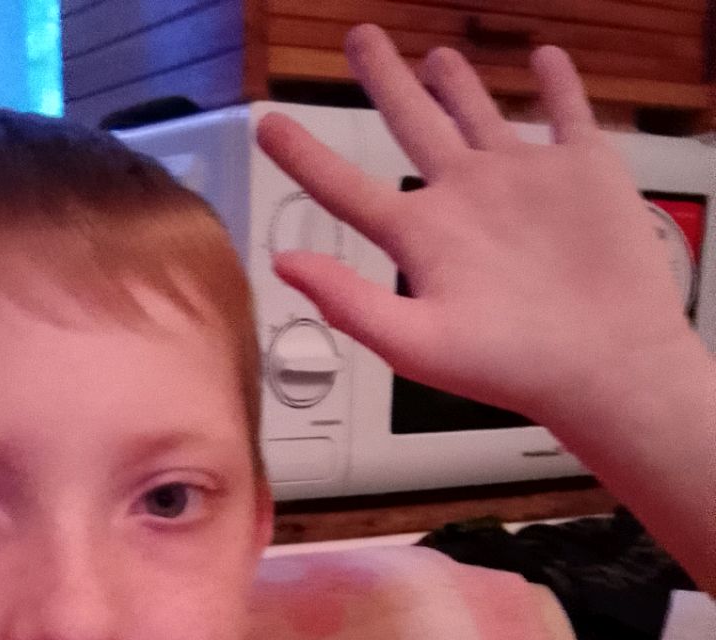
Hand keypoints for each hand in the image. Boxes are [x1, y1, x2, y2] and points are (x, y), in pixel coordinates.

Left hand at [255, 27, 696, 433]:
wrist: (604, 365)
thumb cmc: (513, 367)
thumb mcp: (416, 344)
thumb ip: (348, 303)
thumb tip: (283, 265)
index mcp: (421, 238)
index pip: (346, 189)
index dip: (304, 158)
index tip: (267, 126)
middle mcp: (464, 202)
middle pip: (412, 124)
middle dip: (385, 81)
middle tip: (360, 40)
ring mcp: (521, 183)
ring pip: (478, 117)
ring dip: (457, 86)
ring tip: (436, 58)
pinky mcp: (581, 172)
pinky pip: (566, 114)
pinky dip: (558, 85)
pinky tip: (547, 61)